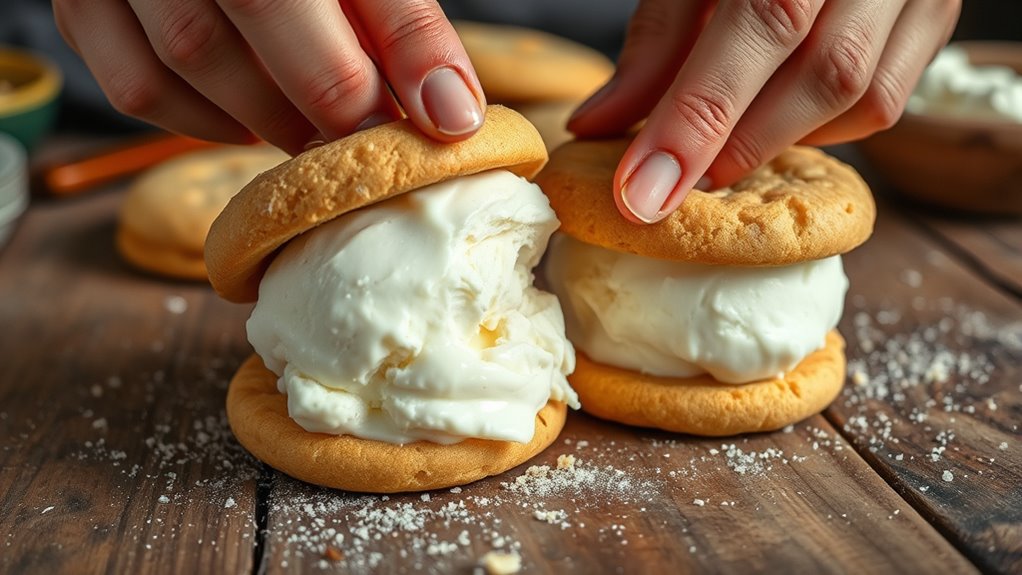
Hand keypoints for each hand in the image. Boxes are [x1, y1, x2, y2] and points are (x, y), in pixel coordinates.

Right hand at [53, 0, 485, 154]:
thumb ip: (396, 18)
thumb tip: (449, 109)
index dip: (405, 46)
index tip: (448, 119)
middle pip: (264, 6)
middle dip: (335, 95)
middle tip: (375, 144)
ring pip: (193, 55)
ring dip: (271, 116)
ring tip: (317, 138)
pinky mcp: (81, 2)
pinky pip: (135, 85)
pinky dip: (202, 122)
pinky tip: (247, 124)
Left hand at [568, 0, 960, 223]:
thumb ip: (656, 41)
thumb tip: (600, 127)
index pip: (765, 22)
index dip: (700, 116)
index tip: (643, 190)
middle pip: (828, 72)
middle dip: (738, 144)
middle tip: (671, 187)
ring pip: (866, 97)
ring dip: (781, 139)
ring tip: (718, 152)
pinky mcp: (934, 18)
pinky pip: (886, 99)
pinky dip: (820, 127)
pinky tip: (774, 121)